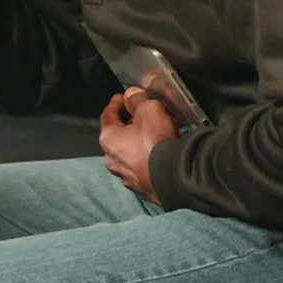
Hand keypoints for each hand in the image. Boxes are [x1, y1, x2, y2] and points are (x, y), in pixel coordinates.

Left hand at [98, 88, 175, 203]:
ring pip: (129, 154)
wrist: (174, 178)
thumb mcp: (149, 110)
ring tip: (154, 135)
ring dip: (138, 144)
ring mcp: (126, 177)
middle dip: (128, 124)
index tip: (123, 97)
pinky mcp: (142, 188)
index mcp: (108, 139)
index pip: (108, 115)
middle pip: (117, 136)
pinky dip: (147, 159)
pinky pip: (142, 168)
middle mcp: (112, 159)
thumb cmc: (156, 143)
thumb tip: (132, 95)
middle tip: (141, 115)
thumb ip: (138, 100)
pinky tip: (159, 154)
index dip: (116, 103)